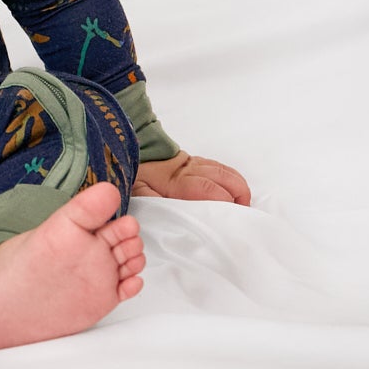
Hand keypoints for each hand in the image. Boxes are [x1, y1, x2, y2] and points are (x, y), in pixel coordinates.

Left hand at [131, 150, 250, 204]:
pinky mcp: (194, 161)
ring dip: (238, 187)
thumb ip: (154, 203)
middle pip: (224, 178)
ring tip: (241, 205)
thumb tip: (171, 215)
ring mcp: (194, 163)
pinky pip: (220, 167)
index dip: (224, 202)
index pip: (208, 189)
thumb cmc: (134, 177)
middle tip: (242, 214)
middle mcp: (190, 169)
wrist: (126, 150)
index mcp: (176, 181)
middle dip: (239, 195)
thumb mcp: (138, 193)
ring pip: (225, 171)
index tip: (232, 217)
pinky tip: (233, 191)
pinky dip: (231, 178)